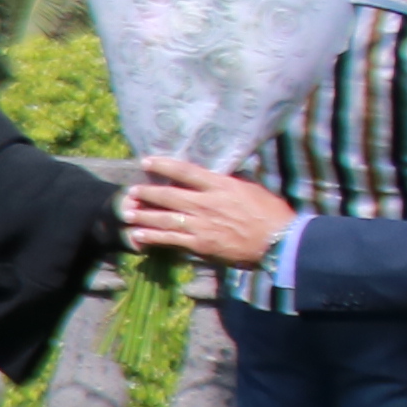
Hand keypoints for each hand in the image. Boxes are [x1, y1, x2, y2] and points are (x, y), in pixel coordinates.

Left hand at [124, 155, 290, 264]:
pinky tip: (138, 236)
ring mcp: (201, 224)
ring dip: (143, 216)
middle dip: (147, 193)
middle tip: (130, 192)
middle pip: (169, 195)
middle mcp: (206, 203)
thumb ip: (228, 185)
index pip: (185, 171)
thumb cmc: (270, 214)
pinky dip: (153, 237)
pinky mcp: (200, 244)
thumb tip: (215, 179)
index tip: (146, 162)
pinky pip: (171, 240)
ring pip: (165, 219)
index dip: (163, 165)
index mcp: (220, 185)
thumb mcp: (250, 189)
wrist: (279, 241)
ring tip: (127, 213)